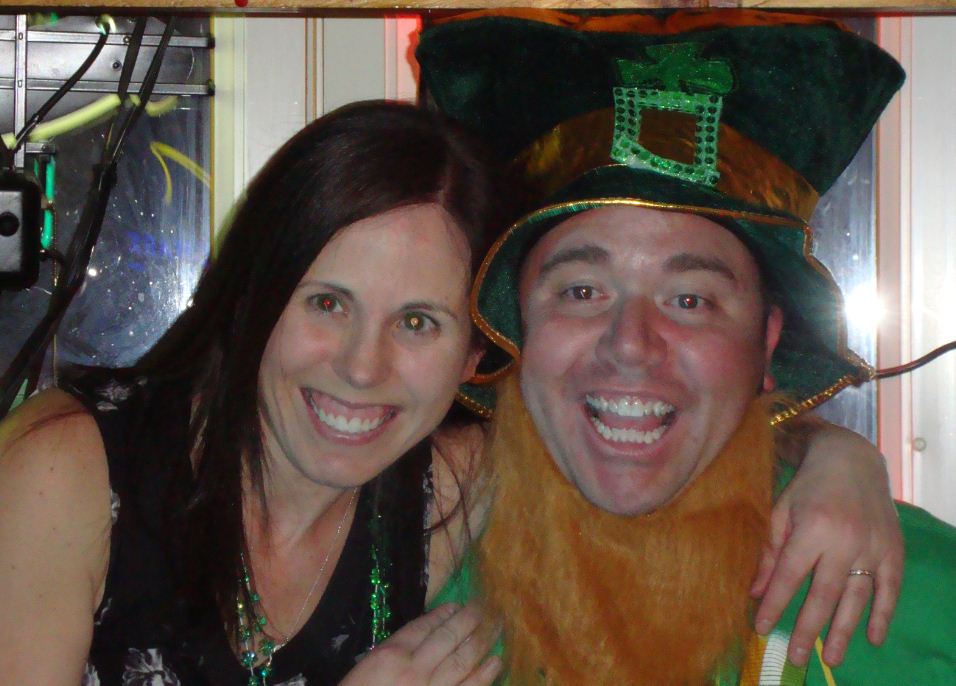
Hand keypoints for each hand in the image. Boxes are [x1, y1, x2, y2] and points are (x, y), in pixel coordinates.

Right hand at [338, 604, 501, 685]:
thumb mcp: (367, 669)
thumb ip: (392, 653)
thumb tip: (421, 639)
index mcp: (390, 654)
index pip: (423, 625)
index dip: (443, 613)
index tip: (457, 605)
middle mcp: (414, 668)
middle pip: (448, 636)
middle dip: (469, 619)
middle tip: (485, 607)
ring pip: (463, 658)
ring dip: (483, 639)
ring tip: (497, 626)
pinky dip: (485, 674)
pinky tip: (496, 661)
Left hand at [751, 422, 902, 666]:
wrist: (852, 460)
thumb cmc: (808, 486)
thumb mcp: (780, 511)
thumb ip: (770, 551)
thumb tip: (755, 590)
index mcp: (812, 528)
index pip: (790, 576)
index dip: (775, 603)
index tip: (761, 628)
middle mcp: (845, 541)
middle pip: (825, 594)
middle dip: (809, 628)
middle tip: (797, 657)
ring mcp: (872, 546)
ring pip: (858, 597)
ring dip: (845, 631)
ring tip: (833, 659)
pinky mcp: (893, 549)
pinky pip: (890, 588)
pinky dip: (883, 614)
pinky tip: (873, 637)